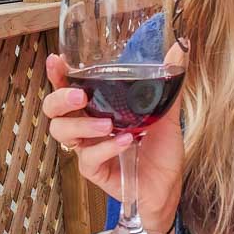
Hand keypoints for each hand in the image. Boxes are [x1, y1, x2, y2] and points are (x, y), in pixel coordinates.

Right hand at [43, 51, 185, 233]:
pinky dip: (106, 148)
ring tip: (108, 125)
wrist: (169, 185)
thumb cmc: (161, 150)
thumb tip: (180, 48)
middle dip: (61, 98)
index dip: (57, 74)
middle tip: (81, 96)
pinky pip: (89, 157)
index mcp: (97, 108)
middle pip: (53, 110)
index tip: (57, 60)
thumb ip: (168, 83)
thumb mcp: (167, 113)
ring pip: (63, 132)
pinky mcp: (94, 170)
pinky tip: (125, 142)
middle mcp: (86, 126)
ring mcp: (87, 149)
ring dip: (82, 125)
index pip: (68, 87)